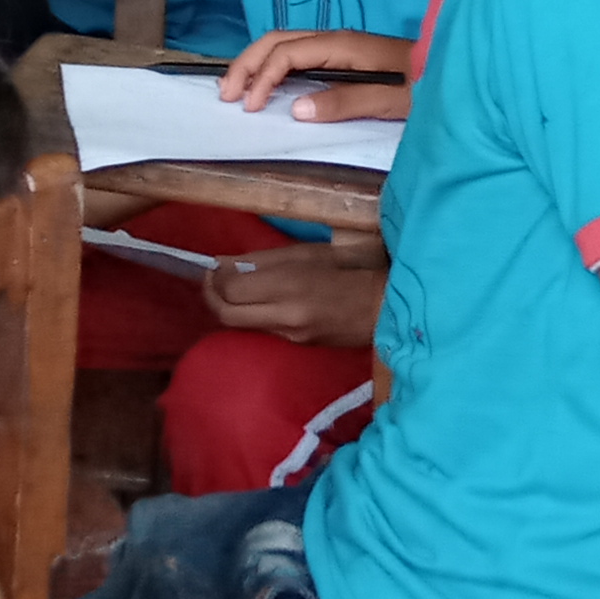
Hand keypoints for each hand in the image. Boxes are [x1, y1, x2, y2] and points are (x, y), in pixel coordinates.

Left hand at [203, 239, 387, 348]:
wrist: (387, 308)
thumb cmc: (353, 269)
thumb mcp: (308, 253)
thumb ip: (261, 259)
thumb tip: (223, 263)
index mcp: (289, 287)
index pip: (230, 290)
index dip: (215, 278)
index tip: (215, 265)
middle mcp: (285, 317)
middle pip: (226, 314)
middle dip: (212, 296)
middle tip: (213, 278)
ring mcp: (291, 336)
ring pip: (241, 325)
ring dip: (230, 306)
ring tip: (236, 285)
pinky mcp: (297, 346)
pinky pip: (262, 329)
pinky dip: (251, 314)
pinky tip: (259, 300)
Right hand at [219, 28, 416, 122]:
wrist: (458, 72)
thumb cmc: (431, 86)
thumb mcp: (392, 101)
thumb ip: (346, 103)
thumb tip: (296, 108)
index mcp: (345, 46)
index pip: (289, 52)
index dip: (263, 77)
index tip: (251, 108)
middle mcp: (338, 39)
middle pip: (278, 39)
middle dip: (247, 63)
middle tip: (225, 94)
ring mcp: (341, 45)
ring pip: (285, 43)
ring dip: (255, 62)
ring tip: (235, 88)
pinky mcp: (345, 56)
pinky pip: (298, 53)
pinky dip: (273, 65)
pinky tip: (266, 84)